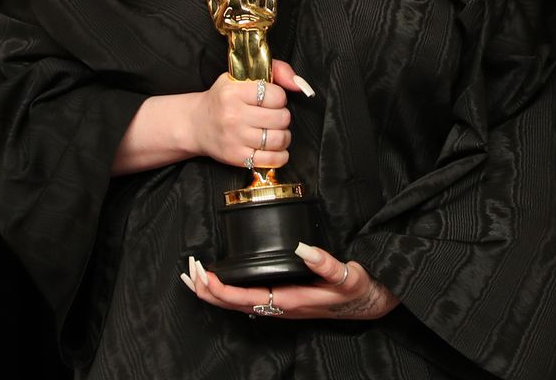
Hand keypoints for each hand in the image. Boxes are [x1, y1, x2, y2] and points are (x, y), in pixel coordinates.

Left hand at [180, 243, 398, 319]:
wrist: (367, 303)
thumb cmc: (356, 289)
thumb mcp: (346, 275)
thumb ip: (325, 263)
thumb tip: (303, 247)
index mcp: (290, 301)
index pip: (246, 298)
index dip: (222, 289)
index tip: (206, 275)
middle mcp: (279, 308)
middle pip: (233, 305)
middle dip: (207, 290)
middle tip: (188, 271)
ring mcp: (279, 307)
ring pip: (236, 305)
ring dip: (213, 292)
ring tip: (193, 278)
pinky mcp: (281, 301)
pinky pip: (245, 300)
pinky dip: (226, 292)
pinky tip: (220, 284)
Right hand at [188, 59, 308, 170]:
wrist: (196, 124)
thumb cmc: (224, 98)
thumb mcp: (243, 76)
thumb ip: (277, 70)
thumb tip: (300, 85)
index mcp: (234, 92)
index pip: (276, 96)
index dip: (279, 98)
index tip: (271, 100)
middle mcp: (232, 115)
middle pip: (281, 118)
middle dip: (282, 117)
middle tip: (273, 116)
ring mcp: (234, 138)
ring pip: (279, 139)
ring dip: (283, 136)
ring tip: (274, 131)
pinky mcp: (236, 157)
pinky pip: (271, 159)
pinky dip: (280, 155)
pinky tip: (275, 148)